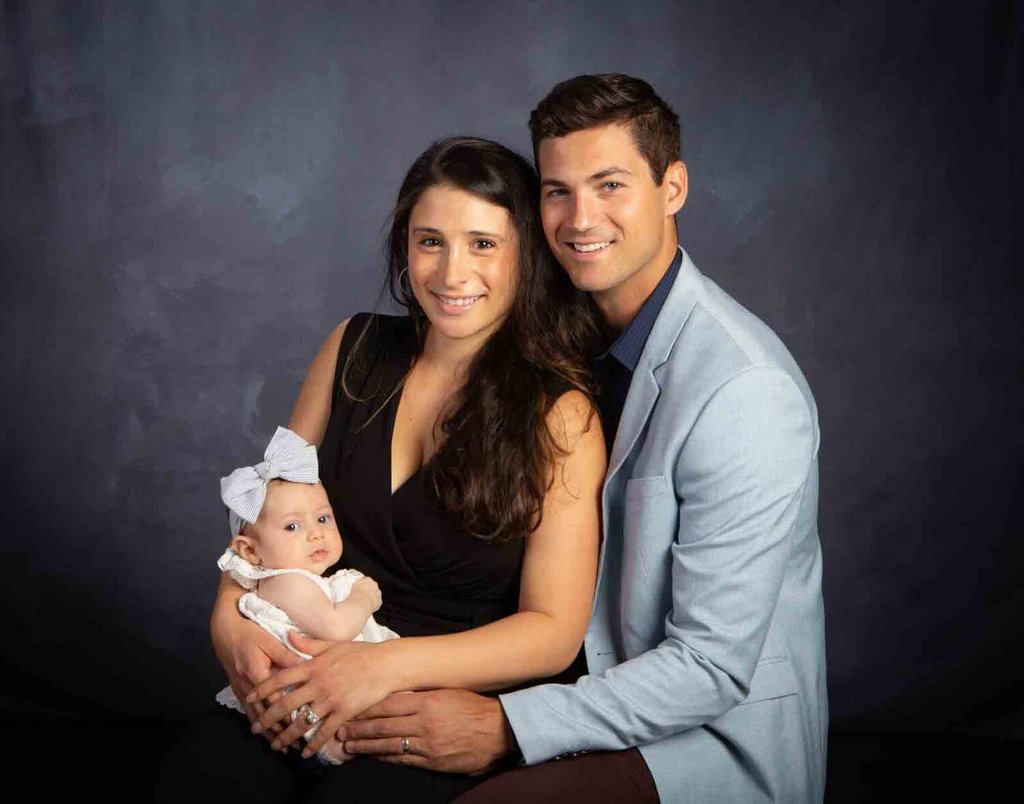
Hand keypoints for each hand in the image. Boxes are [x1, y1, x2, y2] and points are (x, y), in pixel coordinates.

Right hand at [211, 607, 301, 737]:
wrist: (224, 633)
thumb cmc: (249, 634)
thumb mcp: (268, 640)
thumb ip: (286, 654)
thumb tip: (306, 664)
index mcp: (257, 673)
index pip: (274, 698)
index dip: (287, 712)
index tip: (301, 724)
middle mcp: (248, 686)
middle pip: (264, 713)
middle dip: (280, 730)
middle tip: (295, 744)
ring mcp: (242, 691)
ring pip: (255, 717)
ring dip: (268, 732)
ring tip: (282, 747)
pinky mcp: (240, 692)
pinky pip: (249, 713)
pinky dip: (258, 725)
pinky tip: (265, 735)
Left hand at [248, 633, 395, 756]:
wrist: (386, 664)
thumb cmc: (360, 652)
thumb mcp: (333, 645)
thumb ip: (308, 644)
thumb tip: (288, 635)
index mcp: (314, 666)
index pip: (281, 679)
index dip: (263, 689)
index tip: (250, 698)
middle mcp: (318, 684)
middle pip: (286, 704)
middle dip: (267, 718)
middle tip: (254, 727)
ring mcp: (331, 699)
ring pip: (302, 722)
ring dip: (286, 736)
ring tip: (275, 744)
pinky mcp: (344, 712)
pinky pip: (325, 732)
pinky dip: (314, 744)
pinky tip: (305, 753)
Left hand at [339, 689, 511, 774]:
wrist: (497, 731)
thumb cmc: (472, 707)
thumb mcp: (447, 692)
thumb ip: (422, 694)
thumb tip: (397, 691)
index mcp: (427, 701)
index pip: (389, 704)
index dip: (367, 708)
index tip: (350, 708)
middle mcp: (423, 722)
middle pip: (383, 725)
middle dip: (359, 728)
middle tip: (341, 729)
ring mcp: (427, 744)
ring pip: (389, 744)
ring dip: (366, 746)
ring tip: (349, 745)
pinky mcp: (432, 761)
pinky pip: (403, 759)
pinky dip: (385, 758)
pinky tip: (373, 757)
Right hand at [350, 577, 381, 612]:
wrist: (360, 603)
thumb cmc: (353, 595)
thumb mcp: (350, 587)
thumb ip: (351, 585)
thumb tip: (348, 587)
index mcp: (367, 579)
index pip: (366, 580)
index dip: (362, 585)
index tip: (359, 589)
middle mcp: (374, 584)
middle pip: (372, 586)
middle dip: (368, 590)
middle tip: (361, 596)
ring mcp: (378, 593)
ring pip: (375, 594)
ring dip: (371, 597)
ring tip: (364, 602)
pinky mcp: (379, 601)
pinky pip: (377, 602)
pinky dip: (373, 604)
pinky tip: (368, 607)